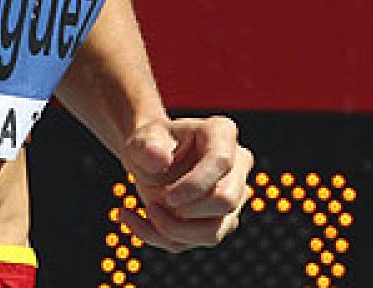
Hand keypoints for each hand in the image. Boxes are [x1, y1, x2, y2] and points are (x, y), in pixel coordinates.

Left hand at [118, 116, 252, 251]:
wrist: (149, 159)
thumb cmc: (150, 144)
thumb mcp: (141, 138)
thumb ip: (146, 145)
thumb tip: (160, 157)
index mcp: (221, 133)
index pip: (221, 162)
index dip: (194, 184)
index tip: (165, 196)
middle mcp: (237, 165)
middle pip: (226, 200)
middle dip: (185, 210)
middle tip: (154, 202)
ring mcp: (234, 195)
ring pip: (215, 231)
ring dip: (173, 229)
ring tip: (146, 209)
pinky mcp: (223, 221)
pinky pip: (199, 240)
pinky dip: (164, 236)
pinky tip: (135, 218)